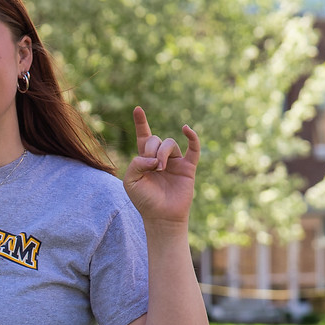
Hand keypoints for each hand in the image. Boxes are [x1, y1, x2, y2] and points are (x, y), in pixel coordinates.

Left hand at [123, 107, 199, 227]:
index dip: (141, 123)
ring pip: (170, 143)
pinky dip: (192, 137)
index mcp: (145, 159)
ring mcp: (175, 161)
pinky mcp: (188, 167)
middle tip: (152, 166)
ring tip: (160, 168)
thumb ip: (137, 163)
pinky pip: (193, 148)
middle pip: (156, 140)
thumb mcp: (131, 181)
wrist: (161, 216)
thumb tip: (155, 157)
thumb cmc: (144, 200)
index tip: (137, 108)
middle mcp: (161, 158)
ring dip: (163, 153)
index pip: (143, 137)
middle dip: (152, 149)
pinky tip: (187, 129)